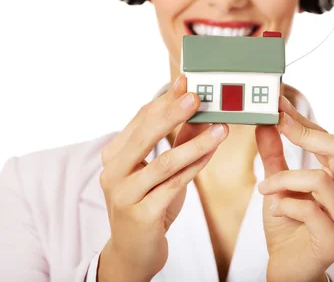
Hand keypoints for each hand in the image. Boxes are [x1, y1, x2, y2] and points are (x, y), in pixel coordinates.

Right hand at [97, 76, 228, 281]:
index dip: (164, 99)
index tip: (186, 82)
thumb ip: (179, 141)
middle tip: (198, 96)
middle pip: (145, 134)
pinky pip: (174, 186)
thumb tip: (202, 111)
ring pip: (165, 162)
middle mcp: (113, 172)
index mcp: (114, 155)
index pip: (140, 119)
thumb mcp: (161, 171)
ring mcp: (124, 194)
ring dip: (196, 143)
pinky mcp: (141, 215)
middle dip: (173, 112)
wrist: (133, 252)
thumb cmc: (149, 204)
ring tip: (221, 128)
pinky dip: (195, 167)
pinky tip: (212, 153)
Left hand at [255, 96, 333, 281]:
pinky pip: (311, 210)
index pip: (330, 139)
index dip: (304, 121)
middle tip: (277, 127)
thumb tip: (266, 124)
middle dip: (305, 134)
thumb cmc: (288, 224)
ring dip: (284, 179)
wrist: (288, 267)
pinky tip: (274, 209)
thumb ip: (274, 156)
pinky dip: (285, 205)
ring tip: (264, 189)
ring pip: (320, 179)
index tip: (278, 107)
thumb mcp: (278, 184)